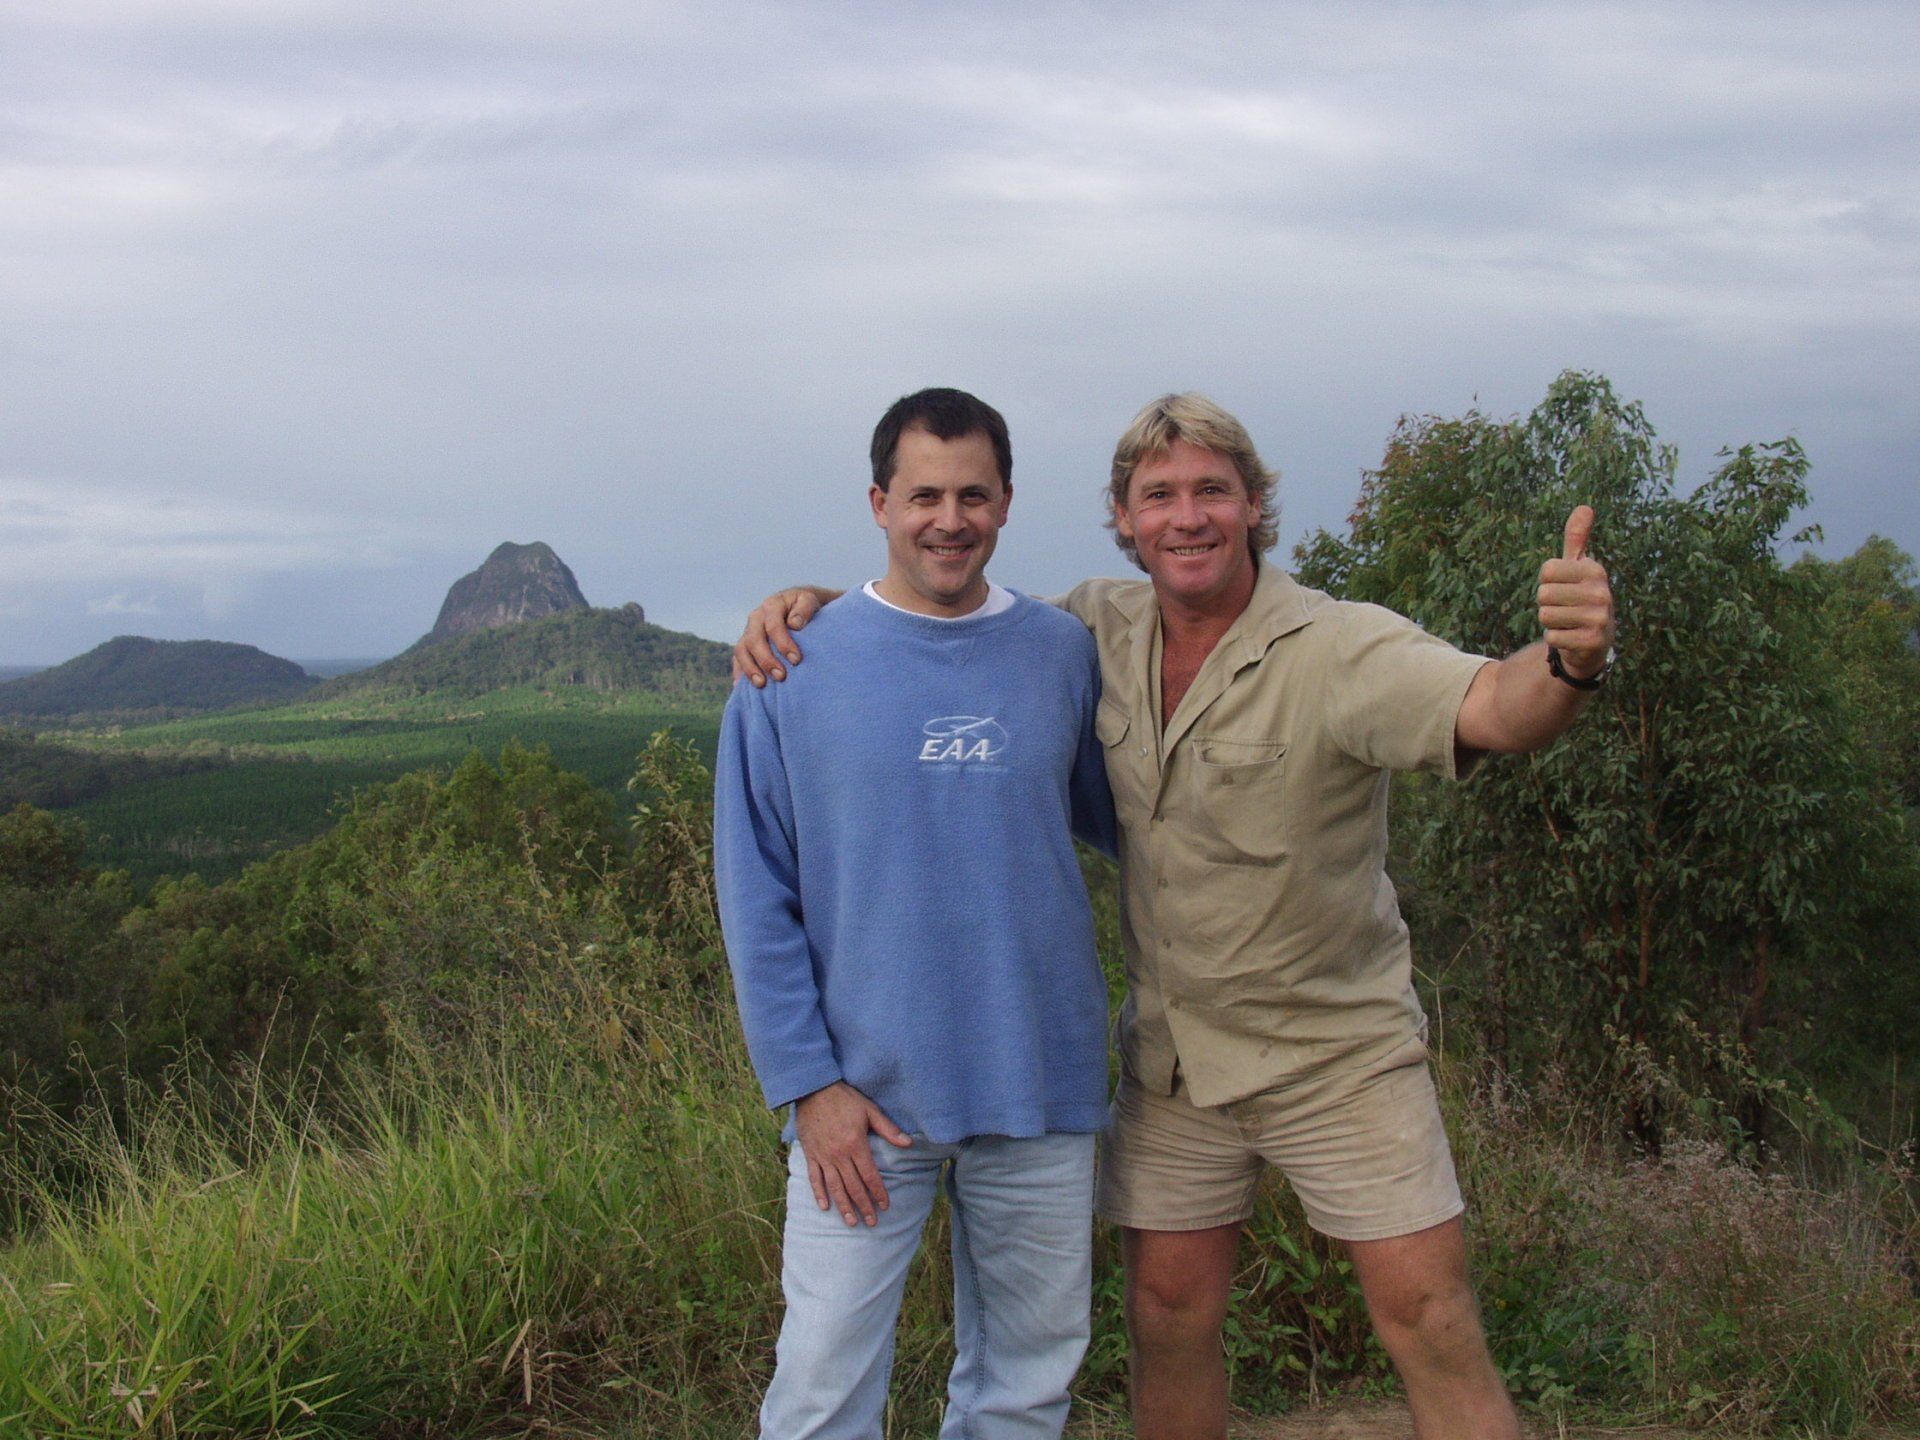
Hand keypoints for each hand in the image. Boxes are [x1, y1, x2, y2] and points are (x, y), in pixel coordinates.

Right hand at [731, 587, 839, 686]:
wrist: (795, 605)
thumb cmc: (804, 606)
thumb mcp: (808, 601)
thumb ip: (805, 609)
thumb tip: (795, 624)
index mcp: (771, 606)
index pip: (773, 625)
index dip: (783, 643)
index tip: (796, 660)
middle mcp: (756, 618)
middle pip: (754, 640)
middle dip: (766, 660)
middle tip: (781, 676)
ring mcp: (748, 631)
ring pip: (741, 650)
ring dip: (750, 668)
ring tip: (761, 685)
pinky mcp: (745, 644)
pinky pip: (737, 659)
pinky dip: (739, 672)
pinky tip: (741, 687)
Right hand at [792, 1081, 911, 1225]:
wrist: (813, 1090)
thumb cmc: (844, 1099)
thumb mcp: (869, 1110)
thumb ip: (888, 1129)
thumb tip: (908, 1143)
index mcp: (855, 1145)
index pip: (870, 1175)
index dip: (878, 1192)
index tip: (885, 1206)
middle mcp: (839, 1155)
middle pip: (853, 1186)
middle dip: (864, 1206)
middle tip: (872, 1222)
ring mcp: (823, 1156)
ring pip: (834, 1187)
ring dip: (844, 1206)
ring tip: (852, 1222)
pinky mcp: (810, 1155)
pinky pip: (814, 1178)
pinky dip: (819, 1194)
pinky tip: (825, 1207)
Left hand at [1536, 506, 1614, 678]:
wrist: (1594, 641)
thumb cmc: (1580, 597)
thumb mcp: (1579, 567)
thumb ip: (1577, 539)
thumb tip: (1584, 507)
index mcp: (1595, 570)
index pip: (1546, 571)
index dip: (1547, 581)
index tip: (1564, 587)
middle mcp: (1601, 592)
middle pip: (1543, 594)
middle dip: (1547, 604)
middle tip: (1566, 608)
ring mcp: (1599, 618)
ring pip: (1545, 615)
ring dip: (1551, 622)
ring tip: (1568, 622)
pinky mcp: (1592, 641)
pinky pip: (1551, 636)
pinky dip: (1555, 638)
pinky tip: (1571, 637)